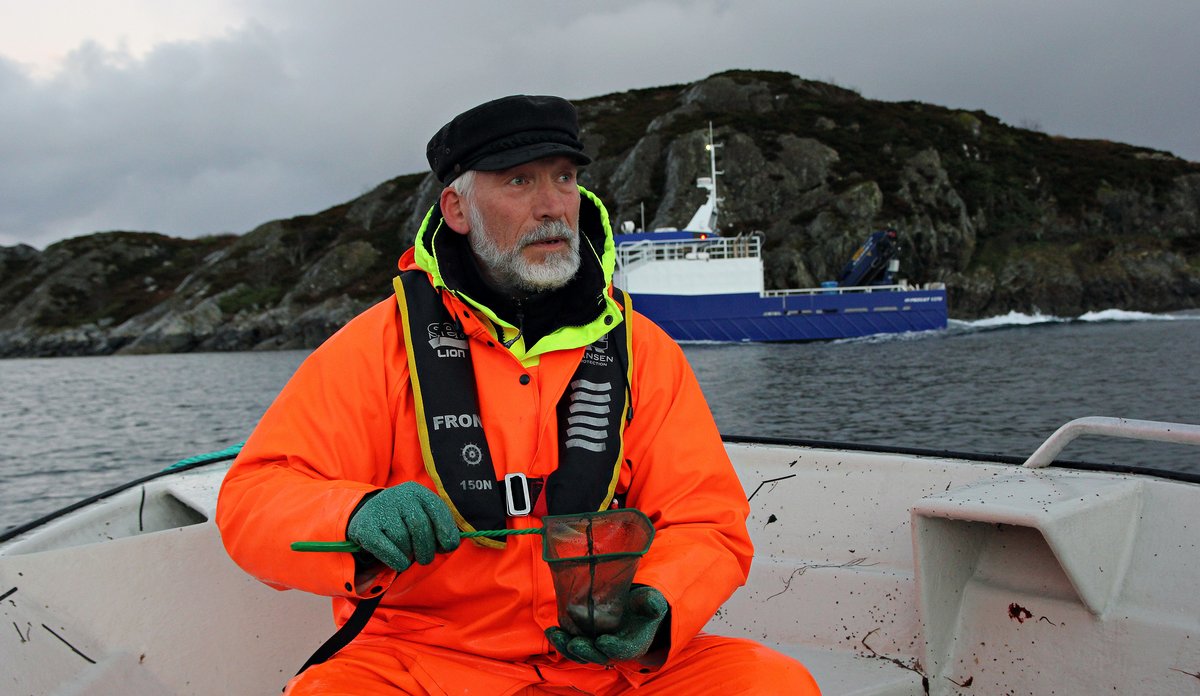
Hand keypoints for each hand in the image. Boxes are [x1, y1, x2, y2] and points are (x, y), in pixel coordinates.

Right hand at [346, 482, 459, 571]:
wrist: (368, 515)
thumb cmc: (404, 519)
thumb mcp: (422, 514)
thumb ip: (438, 526)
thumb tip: (449, 544)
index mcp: (417, 491)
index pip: (437, 509)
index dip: (446, 530)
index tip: (449, 546)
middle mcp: (398, 495)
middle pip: (419, 525)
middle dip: (426, 548)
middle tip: (425, 559)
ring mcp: (380, 509)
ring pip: (403, 539)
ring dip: (409, 553)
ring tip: (407, 553)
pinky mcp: (365, 526)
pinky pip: (386, 549)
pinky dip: (396, 560)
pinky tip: (400, 562)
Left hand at [545, 586, 668, 664]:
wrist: (633, 611)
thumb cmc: (644, 607)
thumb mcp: (652, 603)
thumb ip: (652, 603)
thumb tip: (654, 602)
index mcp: (633, 645)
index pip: (622, 650)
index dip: (613, 647)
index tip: (603, 641)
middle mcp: (613, 649)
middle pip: (598, 656)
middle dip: (585, 651)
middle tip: (574, 643)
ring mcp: (597, 646)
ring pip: (580, 653)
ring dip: (566, 647)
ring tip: (554, 635)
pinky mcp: (585, 639)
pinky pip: (571, 644)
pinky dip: (561, 640)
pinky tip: (552, 631)